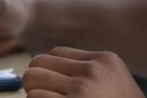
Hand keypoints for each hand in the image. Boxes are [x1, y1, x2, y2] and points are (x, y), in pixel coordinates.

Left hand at [24, 48, 144, 97]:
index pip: (57, 52)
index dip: (50, 70)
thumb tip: (47, 70)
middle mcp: (93, 71)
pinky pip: (34, 97)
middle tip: (45, 96)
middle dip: (36, 80)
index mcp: (104, 60)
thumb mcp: (114, 81)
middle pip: (39, 61)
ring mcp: (82, 90)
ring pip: (32, 79)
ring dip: (35, 94)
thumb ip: (89, 71)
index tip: (55, 87)